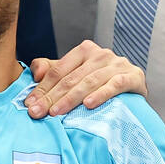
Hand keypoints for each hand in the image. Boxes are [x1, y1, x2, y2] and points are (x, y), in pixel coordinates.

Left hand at [27, 40, 143, 117]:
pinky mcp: (133, 76)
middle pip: (72, 77)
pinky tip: (88, 105)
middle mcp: (101, 54)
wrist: (134, 88)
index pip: (58, 70)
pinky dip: (101, 94)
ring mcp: (118, 64)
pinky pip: (114, 85)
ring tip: (57, 112)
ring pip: (90, 81)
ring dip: (71, 98)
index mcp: (84, 50)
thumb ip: (52, 70)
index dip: (42, 88)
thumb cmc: (100, 83)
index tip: (29, 105)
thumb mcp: (74, 74)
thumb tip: (35, 73)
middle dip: (52, 96)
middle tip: (38, 113)